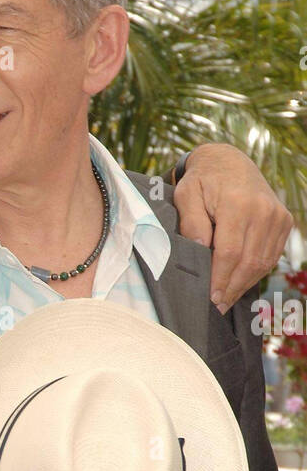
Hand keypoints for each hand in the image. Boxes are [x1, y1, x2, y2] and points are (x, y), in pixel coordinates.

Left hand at [174, 144, 291, 312]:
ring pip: (262, 262)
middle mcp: (263, 211)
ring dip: (243, 285)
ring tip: (225, 300)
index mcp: (238, 204)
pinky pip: (271, 256)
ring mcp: (277, 217)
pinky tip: (239, 284)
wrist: (229, 162)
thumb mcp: (186, 195)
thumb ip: (191, 223)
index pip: (230, 252)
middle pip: (249, 261)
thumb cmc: (202, 181)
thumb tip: (199, 251)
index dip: (220, 279)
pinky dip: (255, 273)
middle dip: (232, 288)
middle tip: (216, 307)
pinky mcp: (284, 223)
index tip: (209, 298)